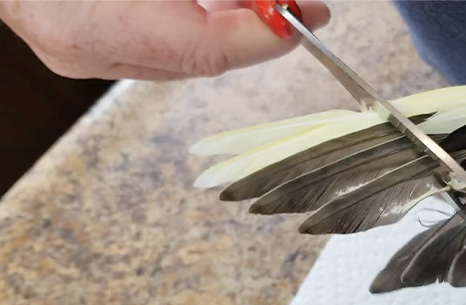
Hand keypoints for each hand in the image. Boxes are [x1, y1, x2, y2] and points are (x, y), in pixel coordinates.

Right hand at [0, 0, 329, 79]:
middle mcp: (83, 47)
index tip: (305, 17)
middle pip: (199, 58)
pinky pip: (155, 49)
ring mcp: (79, 53)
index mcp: (92, 21)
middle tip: (300, 8)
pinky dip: (194, 27)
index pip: (203, 48)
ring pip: (181, 58)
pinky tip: (223, 6)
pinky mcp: (80, 47)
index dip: (262, 36)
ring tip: (269, 1)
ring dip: (229, 29)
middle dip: (256, 31)